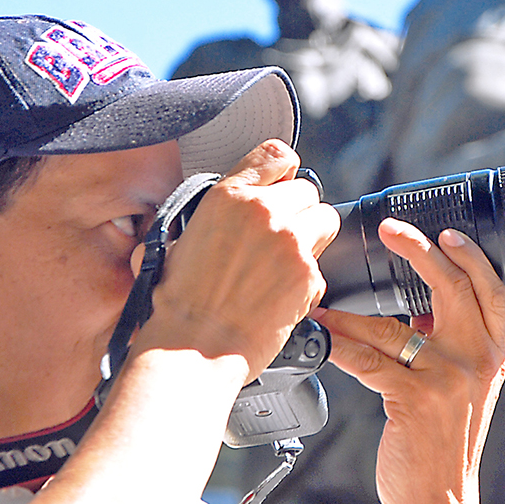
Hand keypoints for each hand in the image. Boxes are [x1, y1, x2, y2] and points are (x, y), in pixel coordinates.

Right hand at [137, 139, 340, 381]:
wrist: (193, 349)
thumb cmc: (179, 304)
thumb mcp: (179, 239)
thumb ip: (213, 214)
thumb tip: (227, 212)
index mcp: (228, 196)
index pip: (277, 154)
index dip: (283, 172)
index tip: (282, 185)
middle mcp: (263, 211)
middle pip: (308, 190)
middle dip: (298, 212)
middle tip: (279, 239)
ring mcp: (290, 241)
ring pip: (326, 220)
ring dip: (312, 238)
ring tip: (286, 263)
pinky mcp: (308, 274)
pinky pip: (323, 265)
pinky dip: (308, 280)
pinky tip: (282, 295)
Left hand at [314, 219, 504, 503]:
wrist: (440, 501)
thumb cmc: (444, 442)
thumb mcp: (463, 389)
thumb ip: (448, 347)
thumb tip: (417, 307)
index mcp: (492, 354)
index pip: (491, 292)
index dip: (470, 256)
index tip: (445, 232)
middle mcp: (477, 361)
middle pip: (454, 288)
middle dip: (422, 251)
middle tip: (391, 230)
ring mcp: (447, 379)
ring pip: (394, 327)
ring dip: (351, 313)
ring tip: (323, 300)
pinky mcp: (415, 399)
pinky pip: (368, 359)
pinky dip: (340, 344)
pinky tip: (322, 334)